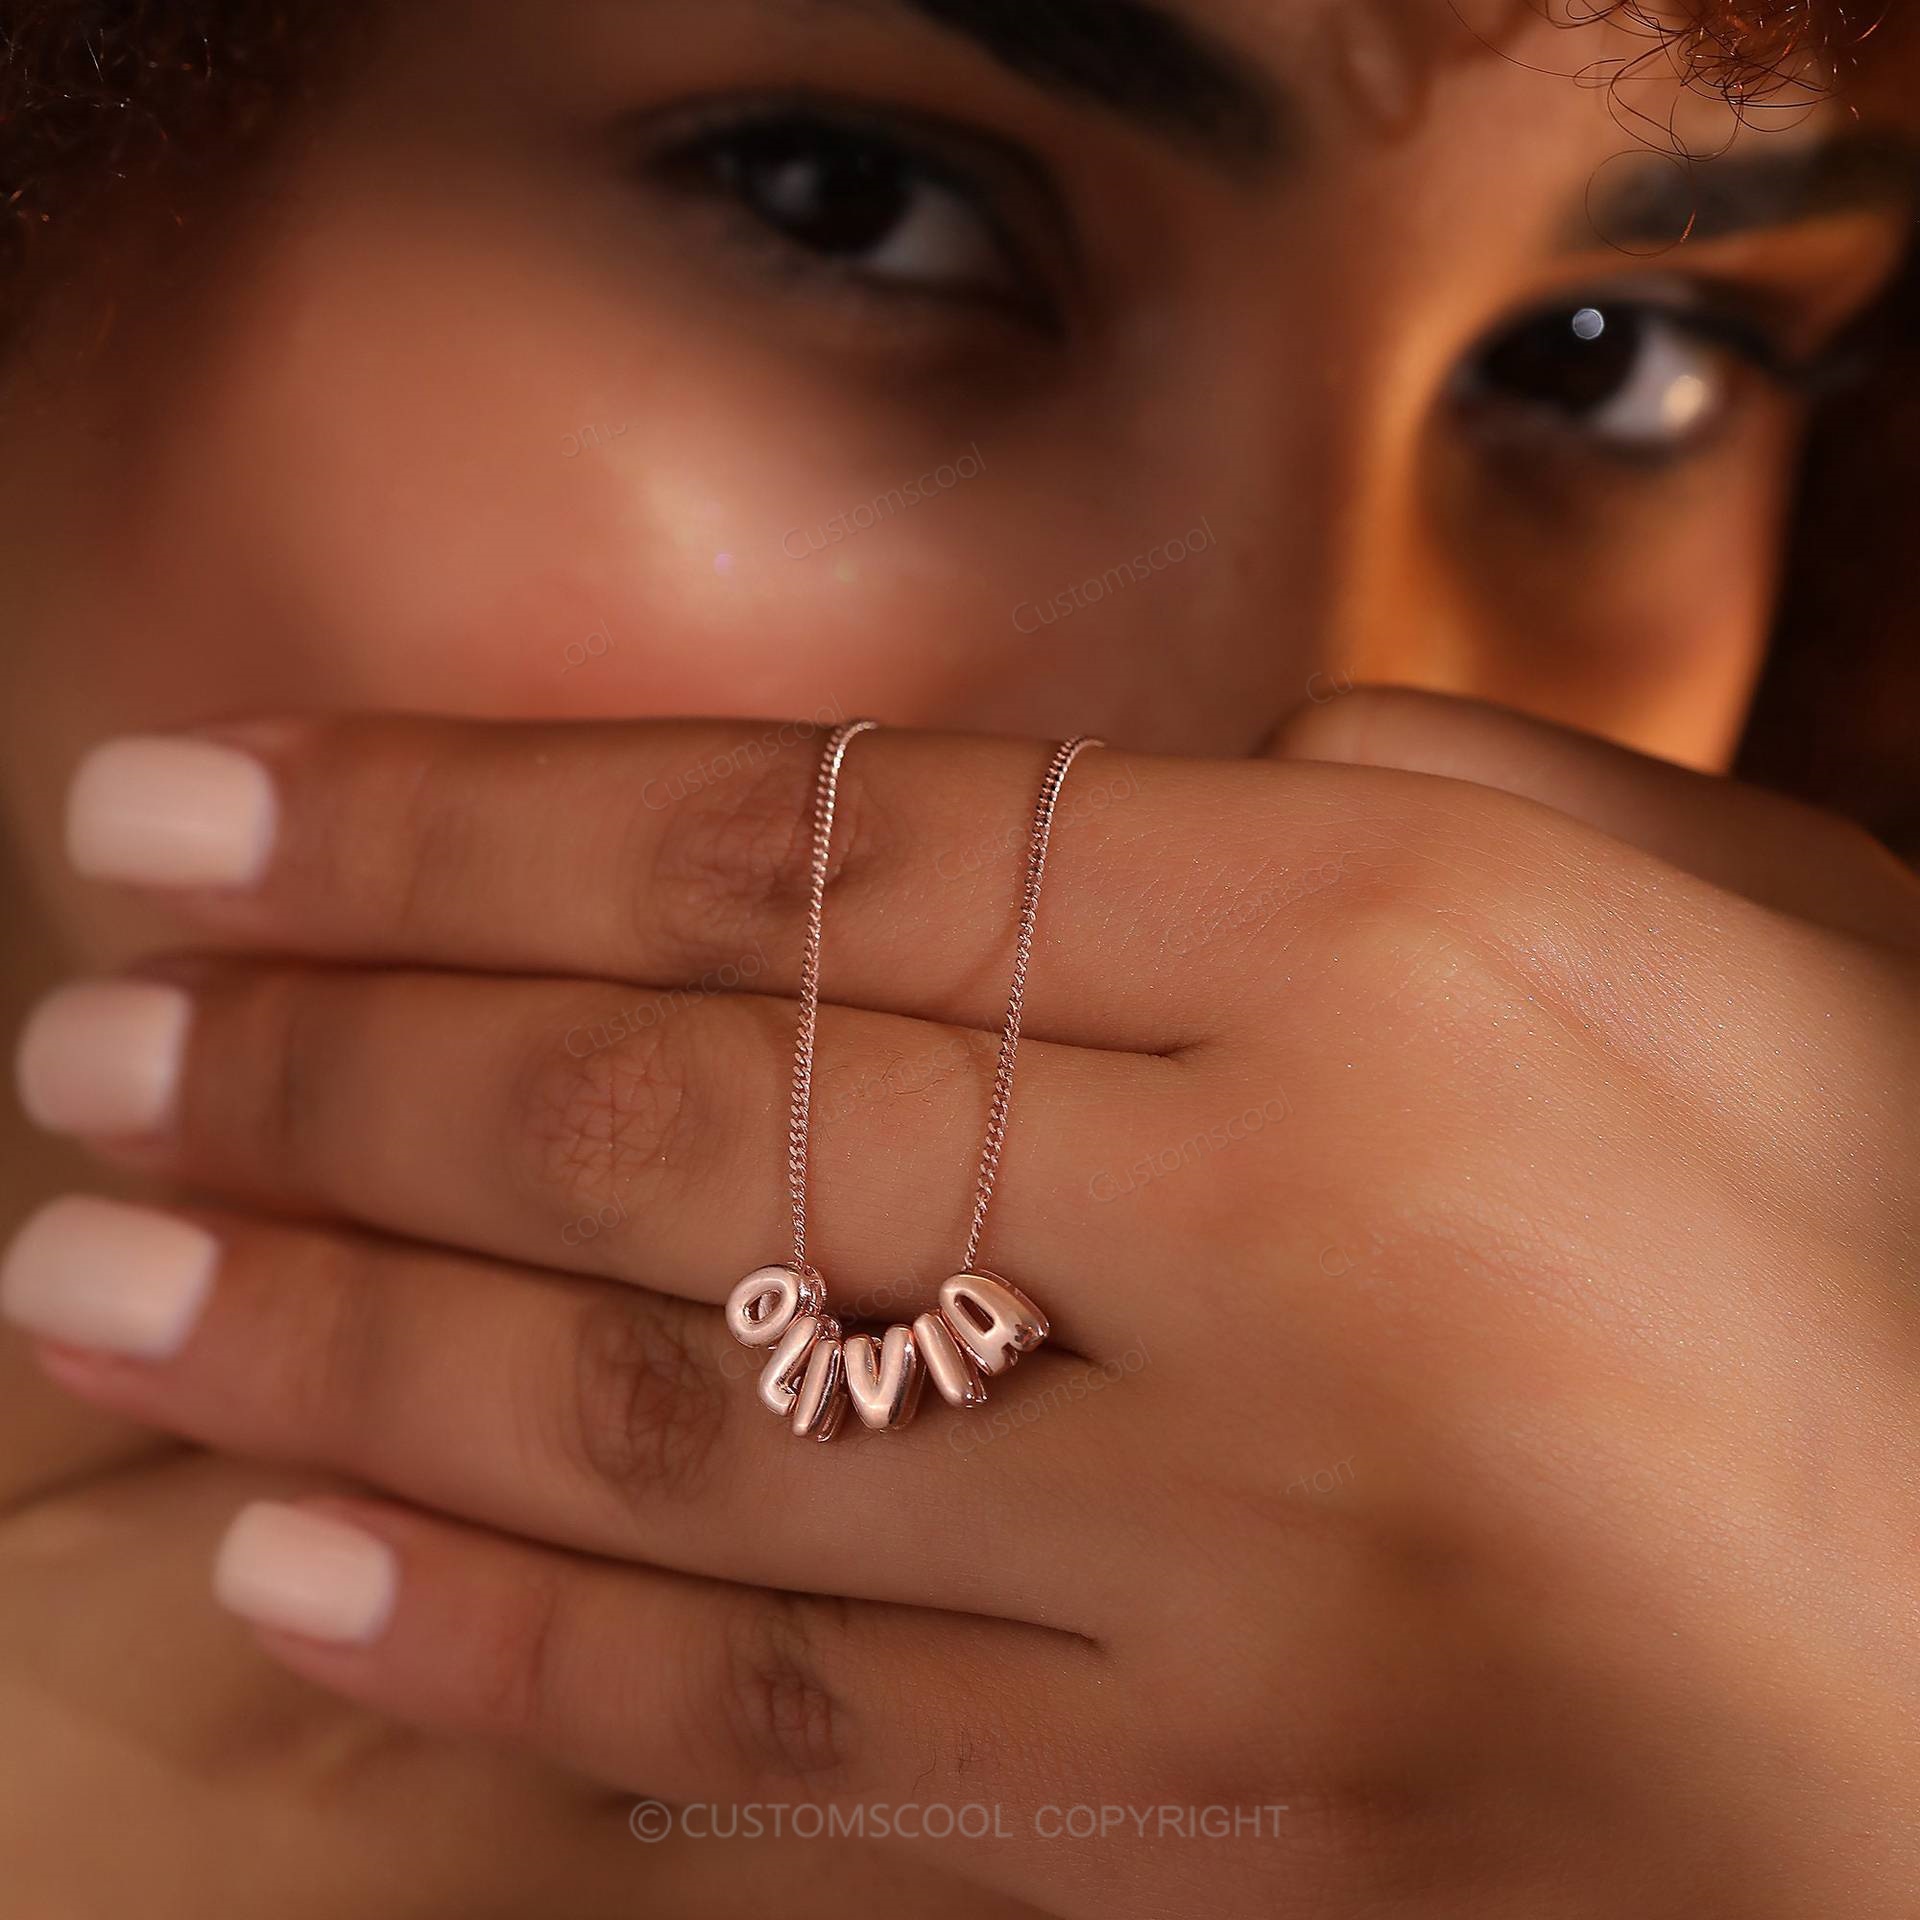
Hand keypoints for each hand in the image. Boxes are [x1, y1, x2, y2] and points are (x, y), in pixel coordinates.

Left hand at [7, 699, 1917, 1917]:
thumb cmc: (1901, 1190)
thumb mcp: (1681, 902)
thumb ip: (1342, 822)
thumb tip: (1032, 830)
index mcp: (1398, 946)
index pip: (802, 847)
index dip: (461, 819)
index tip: (205, 815)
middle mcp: (1293, 1230)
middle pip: (683, 1126)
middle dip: (332, 1071)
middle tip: (88, 1048)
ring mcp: (1246, 1557)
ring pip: (683, 1437)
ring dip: (347, 1351)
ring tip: (98, 1292)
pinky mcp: (1239, 1819)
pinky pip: (810, 1729)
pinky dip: (530, 1651)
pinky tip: (310, 1570)